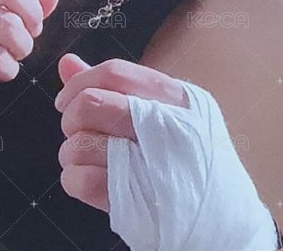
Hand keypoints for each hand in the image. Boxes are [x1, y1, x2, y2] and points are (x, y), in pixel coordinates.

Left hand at [54, 54, 277, 250]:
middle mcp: (170, 126)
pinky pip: (80, 180)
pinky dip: (74, 179)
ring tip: (89, 160)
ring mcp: (155, 166)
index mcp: (177, 98)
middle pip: (92, 103)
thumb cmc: (185, 160)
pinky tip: (90, 181)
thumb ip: (113, 87)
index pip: (115, 73)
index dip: (79, 83)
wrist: (223, 224)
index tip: (64, 100)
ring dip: (72, 153)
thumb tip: (67, 63)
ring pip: (80, 143)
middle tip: (78, 132)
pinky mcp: (139, 202)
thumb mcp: (163, 114)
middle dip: (72, 119)